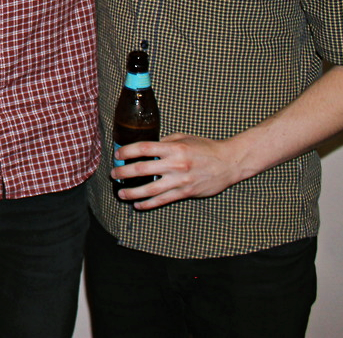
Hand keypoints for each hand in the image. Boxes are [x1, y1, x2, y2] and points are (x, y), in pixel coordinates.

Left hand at [113, 133, 242, 208]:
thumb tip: (146, 147)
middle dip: (124, 172)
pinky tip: (139, 205)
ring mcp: (180, 180)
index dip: (127, 151)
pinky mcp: (186, 192)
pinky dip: (149, 204)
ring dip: (133, 192)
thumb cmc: (205, 148)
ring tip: (121, 193)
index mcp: (174, 148)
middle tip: (114, 174)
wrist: (228, 163)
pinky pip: (163, 200)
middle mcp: (175, 164)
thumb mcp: (184, 138)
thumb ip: (164, 142)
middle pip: (142, 169)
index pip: (144, 148)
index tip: (118, 155)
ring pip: (150, 189)